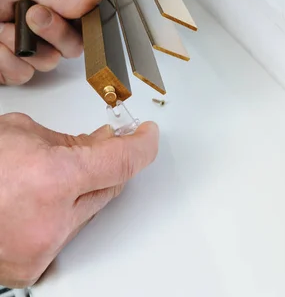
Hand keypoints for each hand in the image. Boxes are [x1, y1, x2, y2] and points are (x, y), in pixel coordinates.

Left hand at [0, 0, 104, 84]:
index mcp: (53, 10)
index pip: (84, 22)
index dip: (82, 21)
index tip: (67, 11)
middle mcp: (44, 35)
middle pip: (73, 46)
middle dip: (53, 30)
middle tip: (32, 14)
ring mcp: (27, 55)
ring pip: (47, 61)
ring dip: (21, 43)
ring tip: (1, 27)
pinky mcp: (9, 72)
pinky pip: (21, 73)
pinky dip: (4, 58)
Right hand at [0, 113, 158, 287]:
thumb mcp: (20, 133)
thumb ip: (68, 140)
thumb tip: (101, 144)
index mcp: (51, 179)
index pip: (123, 162)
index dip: (143, 145)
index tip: (147, 136)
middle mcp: (51, 220)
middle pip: (110, 187)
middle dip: (113, 163)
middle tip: (109, 144)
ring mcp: (42, 249)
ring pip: (89, 211)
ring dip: (86, 188)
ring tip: (66, 168)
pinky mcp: (33, 266)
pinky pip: (66, 232)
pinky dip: (64, 211)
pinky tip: (51, 194)